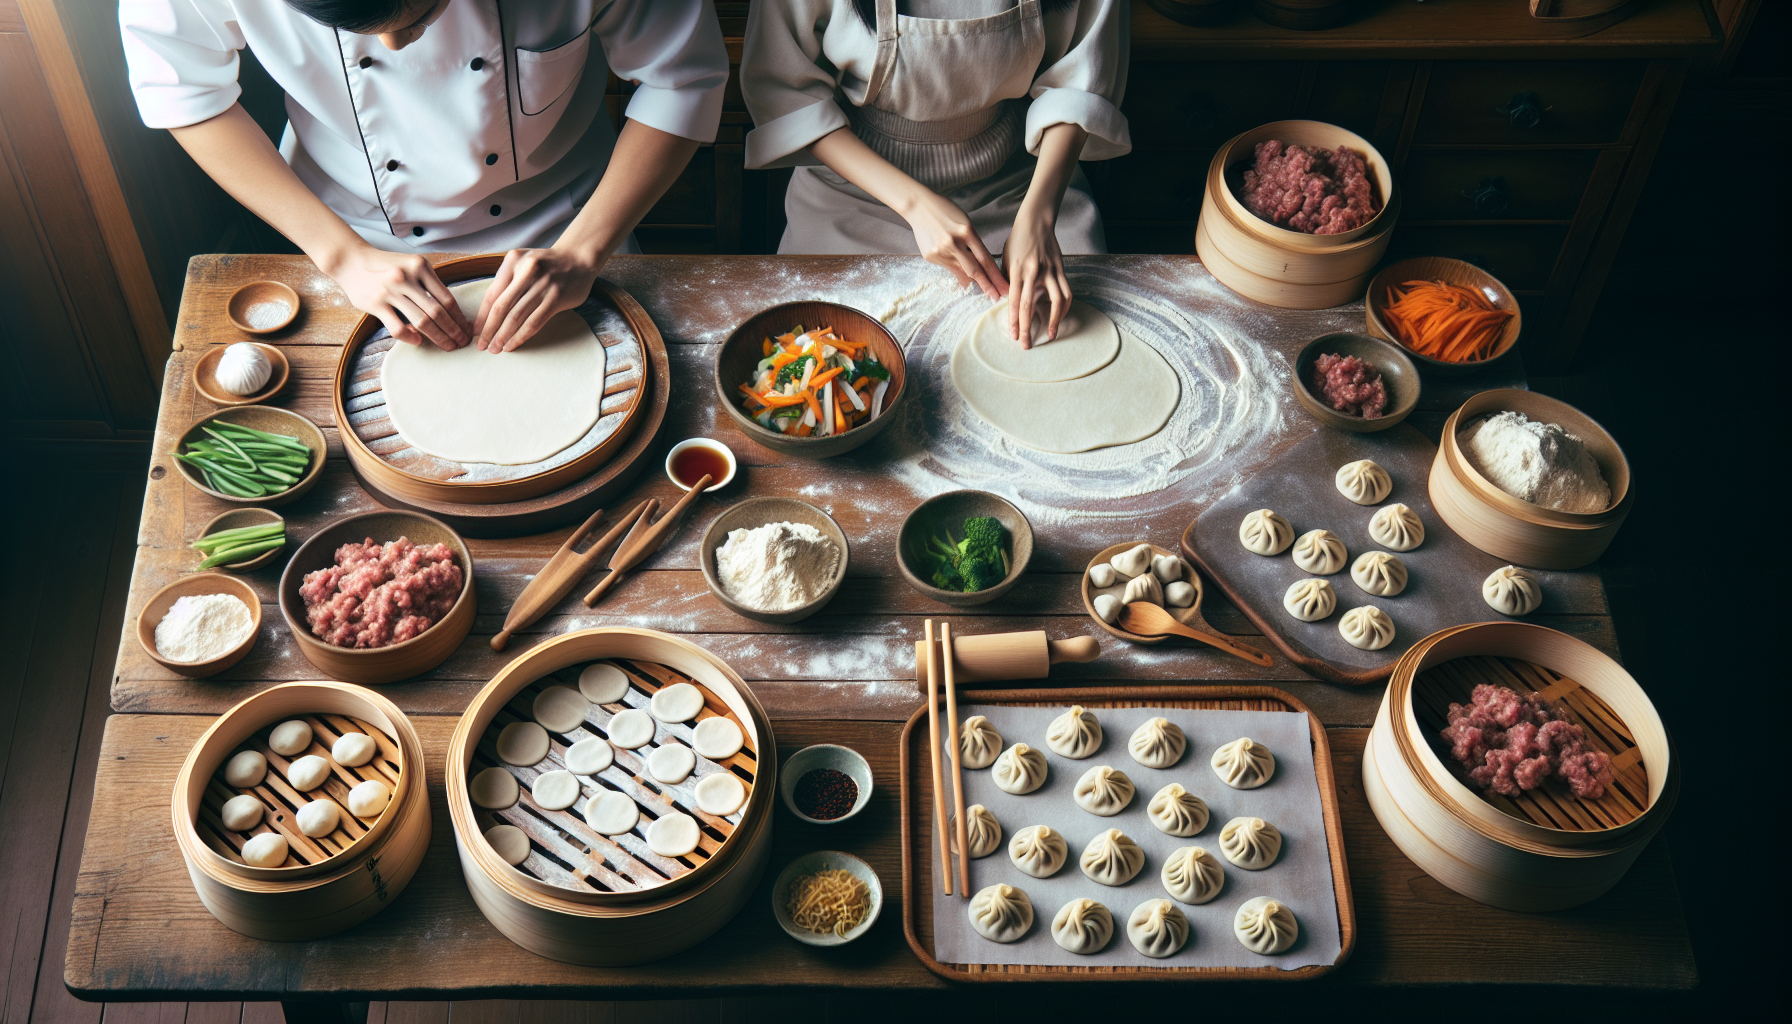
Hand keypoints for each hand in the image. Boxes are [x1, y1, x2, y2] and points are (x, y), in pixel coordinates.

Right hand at [322, 245, 470, 349]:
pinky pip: (398, 328)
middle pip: (438, 312)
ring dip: (438, 337)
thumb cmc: (385, 266)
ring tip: (448, 346)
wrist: (350, 260)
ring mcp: (390, 291)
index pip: (447, 298)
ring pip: (422, 321)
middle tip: (462, 343)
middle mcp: (406, 277)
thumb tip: (451, 311)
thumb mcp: (411, 265)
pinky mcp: (376, 304)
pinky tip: (418, 341)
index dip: (460, 318)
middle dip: (454, 331)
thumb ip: (428, 284)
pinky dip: (410, 337)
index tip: (468, 329)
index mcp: (420, 267)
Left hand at [473, 245, 604, 352]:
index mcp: (513, 261)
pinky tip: (513, 344)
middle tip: (482, 345)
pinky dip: (521, 336)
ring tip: (497, 348)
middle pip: (501, 307)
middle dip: (489, 330)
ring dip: (504, 336)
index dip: (482, 316)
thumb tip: (488, 313)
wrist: (579, 258)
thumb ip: (508, 280)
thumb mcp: (523, 263)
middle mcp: (526, 271)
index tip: (476, 331)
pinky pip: (534, 321)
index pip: (492, 294)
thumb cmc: (547, 265)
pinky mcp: (556, 297)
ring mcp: (543, 284)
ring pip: (516, 316)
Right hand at [901, 190, 1007, 300]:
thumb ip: (972, 244)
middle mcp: (954, 243)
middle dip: (988, 286)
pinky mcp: (931, 256)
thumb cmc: (946, 212)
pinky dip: (956, 270)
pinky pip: (948, 267)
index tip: (1004, 287)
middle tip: (997, 298)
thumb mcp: (964, 223)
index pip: (985, 259)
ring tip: (985, 290)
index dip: (996, 276)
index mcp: (966, 231)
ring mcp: (941, 251)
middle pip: (975, 270)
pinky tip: (961, 273)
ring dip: (972, 281)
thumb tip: (977, 266)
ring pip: (961, 271)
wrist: (919, 206)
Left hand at [1003, 202, 1070, 348]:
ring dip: (1054, 321)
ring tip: (1050, 335)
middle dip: (1029, 328)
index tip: (1014, 336)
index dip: (1015, 321)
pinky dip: (1064, 308)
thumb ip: (1007, 280)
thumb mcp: (1006, 258)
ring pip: (1057, 301)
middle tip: (1027, 345)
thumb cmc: (1017, 240)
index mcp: (1017, 270)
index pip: (1015, 301)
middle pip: (1031, 305)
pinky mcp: (1061, 269)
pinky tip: (1060, 317)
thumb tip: (1006, 301)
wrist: (1036, 221)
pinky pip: (1067, 292)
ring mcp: (1050, 271)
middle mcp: (1034, 272)